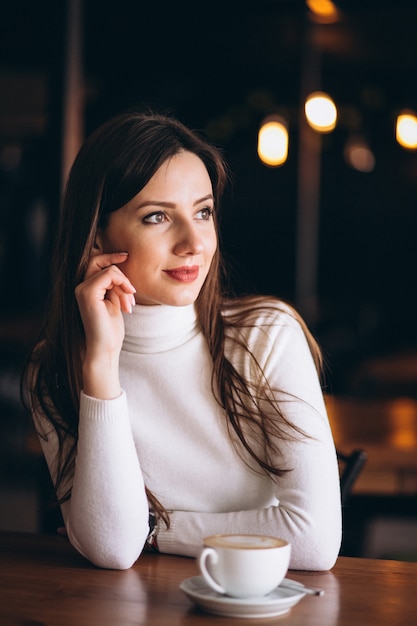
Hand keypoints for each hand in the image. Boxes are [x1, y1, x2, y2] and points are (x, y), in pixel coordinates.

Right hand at [75, 252, 135, 397]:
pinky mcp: (88, 293)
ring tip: (129, 305)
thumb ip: (113, 286)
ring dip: (125, 285)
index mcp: (86, 289)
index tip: (126, 256)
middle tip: (132, 291)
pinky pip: (109, 275)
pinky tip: (126, 302)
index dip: (111, 257)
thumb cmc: (110, 330)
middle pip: (100, 261)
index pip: (96, 263)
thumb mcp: (113, 302)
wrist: (105, 348)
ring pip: (110, 270)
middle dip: (121, 272)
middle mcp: (80, 287)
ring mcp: (82, 289)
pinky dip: (123, 284)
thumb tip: (120, 270)